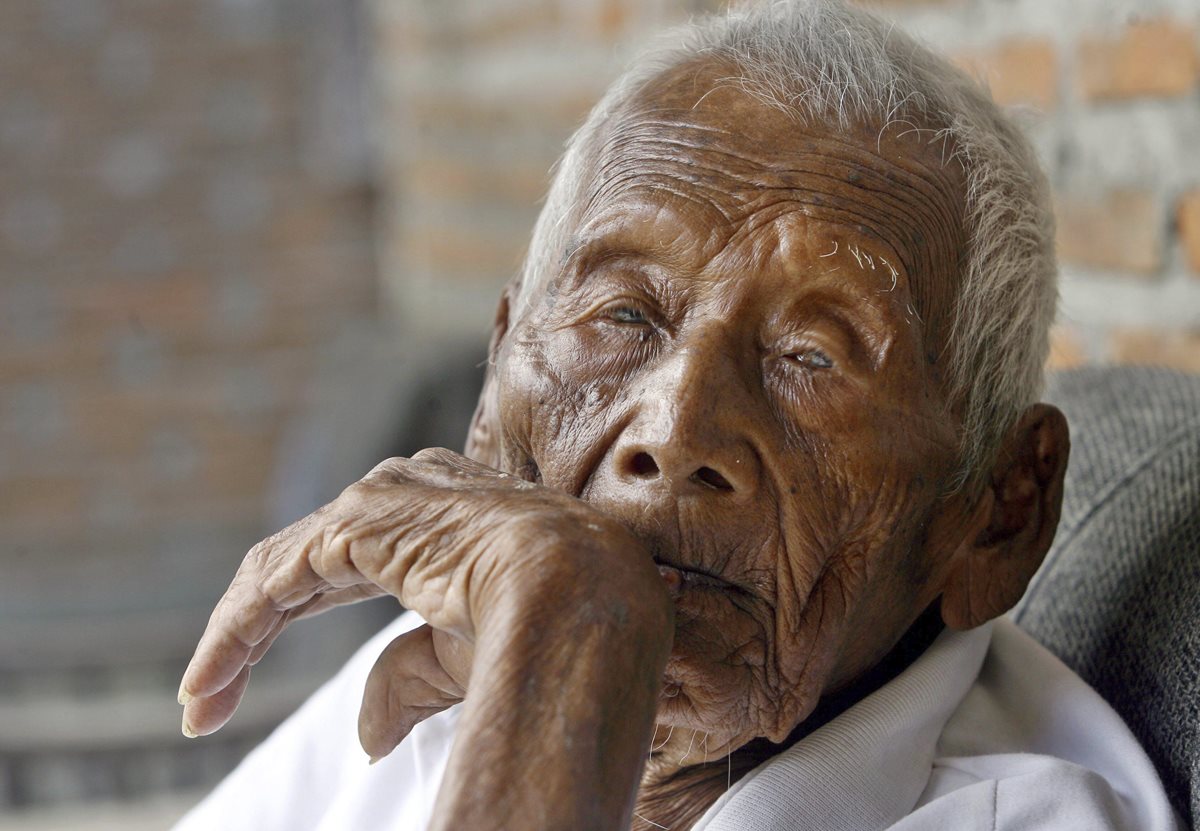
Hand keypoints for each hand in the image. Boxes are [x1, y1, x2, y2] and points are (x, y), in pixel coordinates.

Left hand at [178, 448, 673, 829]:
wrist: (583, 595)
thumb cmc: (547, 625)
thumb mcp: (466, 657)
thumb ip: (406, 677)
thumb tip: (366, 737)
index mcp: (441, 513)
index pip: (345, 562)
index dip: (295, 616)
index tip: (254, 678)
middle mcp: (405, 492)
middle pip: (302, 566)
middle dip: (251, 634)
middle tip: (207, 701)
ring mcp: (378, 500)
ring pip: (279, 572)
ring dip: (232, 642)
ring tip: (200, 706)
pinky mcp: (355, 523)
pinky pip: (275, 582)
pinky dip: (234, 634)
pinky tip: (210, 683)